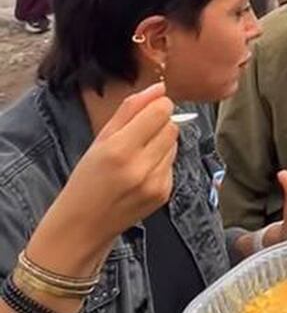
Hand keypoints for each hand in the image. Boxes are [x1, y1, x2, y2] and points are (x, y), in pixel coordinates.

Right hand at [47, 83, 177, 250]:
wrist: (85, 224)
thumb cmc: (87, 178)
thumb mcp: (99, 140)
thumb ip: (129, 110)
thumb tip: (158, 88)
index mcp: (119, 149)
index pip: (160, 113)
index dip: (158, 106)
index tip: (149, 108)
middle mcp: (140, 167)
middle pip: (171, 127)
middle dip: (159, 124)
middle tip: (138, 134)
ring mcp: (156, 183)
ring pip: (175, 145)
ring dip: (161, 143)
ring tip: (138, 154)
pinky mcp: (165, 194)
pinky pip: (173, 164)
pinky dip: (162, 162)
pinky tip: (142, 171)